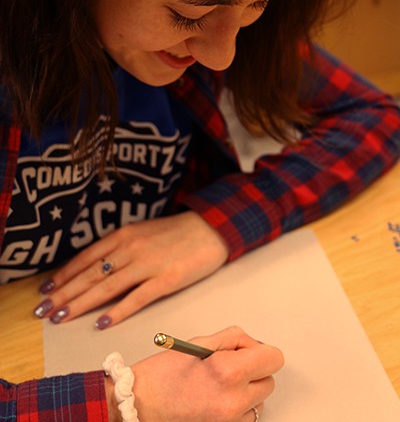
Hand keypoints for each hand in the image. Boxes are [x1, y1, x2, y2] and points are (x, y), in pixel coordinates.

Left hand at [33, 211, 228, 326]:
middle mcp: (131, 248)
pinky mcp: (166, 280)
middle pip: (91, 274)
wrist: (210, 228)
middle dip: (64, 293)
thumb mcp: (141, 231)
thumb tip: (94, 267)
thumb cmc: (174, 232)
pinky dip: (118, 311)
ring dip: (81, 304)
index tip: (45, 289)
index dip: (64, 275)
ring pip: (107, 287)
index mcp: (124, 235)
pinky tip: (102, 322)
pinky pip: (137, 298)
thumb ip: (119, 247)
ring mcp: (148, 264)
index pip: (86, 258)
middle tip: (43, 311)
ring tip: (61, 317)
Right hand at [119, 326, 283, 421]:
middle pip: (269, 381)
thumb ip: (233, 339)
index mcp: (228, 371)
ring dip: (246, 391)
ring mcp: (231, 421)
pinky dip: (237, 408)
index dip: (261, 351)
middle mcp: (234, 400)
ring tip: (218, 385)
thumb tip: (253, 344)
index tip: (249, 352)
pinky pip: (246, 418)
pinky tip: (216, 400)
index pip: (273, 358)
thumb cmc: (162, 375)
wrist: (140, 406)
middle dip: (254, 370)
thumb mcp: (200, 343)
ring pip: (259, 402)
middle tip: (229, 366)